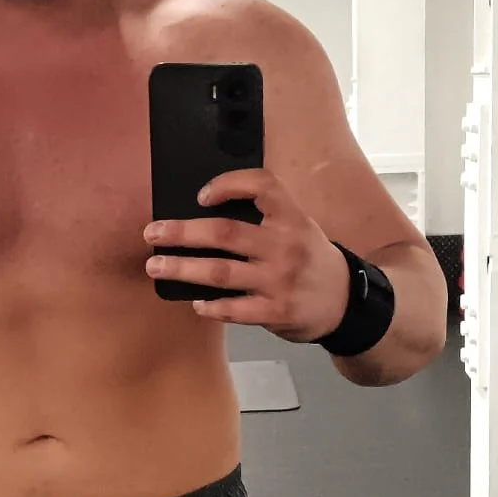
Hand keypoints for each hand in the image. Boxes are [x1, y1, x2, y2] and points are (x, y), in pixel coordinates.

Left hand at [144, 168, 351, 342]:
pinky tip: (195, 302)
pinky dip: (211, 306)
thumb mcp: (298, 226)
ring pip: (221, 272)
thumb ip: (264, 217)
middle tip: (153, 233)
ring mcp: (280, 280)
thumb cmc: (309, 259)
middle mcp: (286, 245)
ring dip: (183, 269)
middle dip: (182, 233)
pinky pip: (234, 309)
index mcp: (292, 216)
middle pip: (225, 233)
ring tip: (156, 267)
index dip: (227, 185)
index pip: (261, 185)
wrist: (344, 301)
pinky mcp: (276, 311)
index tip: (200, 196)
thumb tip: (202, 215)